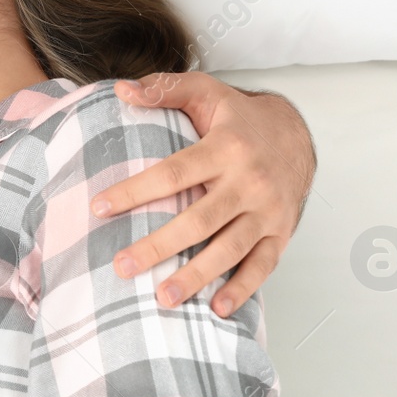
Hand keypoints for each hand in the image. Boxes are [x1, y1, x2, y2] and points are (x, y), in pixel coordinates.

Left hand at [93, 73, 315, 317]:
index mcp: (225, 147)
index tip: (99, 207)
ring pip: (230, 249)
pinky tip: (215, 307)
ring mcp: (267, 211)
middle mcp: (249, 182)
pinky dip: (242, 289)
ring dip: (197, 276)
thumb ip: (163, 89)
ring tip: (163, 297)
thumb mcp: (205, 92)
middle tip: (122, 267)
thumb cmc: (239, 117)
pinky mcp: (281, 232)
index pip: (172, 174)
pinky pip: (262, 265)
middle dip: (159, 246)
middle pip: (199, 220)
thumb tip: (121, 89)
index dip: (134, 191)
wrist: (298, 134)